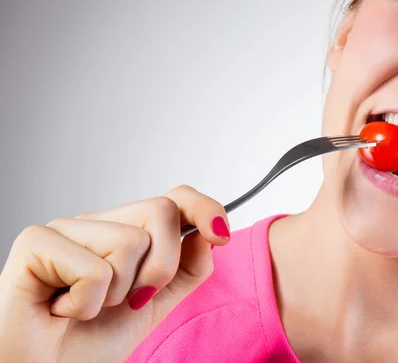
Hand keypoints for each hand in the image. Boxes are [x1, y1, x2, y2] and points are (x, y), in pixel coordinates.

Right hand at [0, 185, 229, 362]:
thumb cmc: (91, 340)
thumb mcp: (157, 303)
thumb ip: (187, 269)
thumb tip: (208, 233)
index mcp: (125, 230)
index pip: (173, 198)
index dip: (203, 208)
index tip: (220, 235)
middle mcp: (98, 222)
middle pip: (161, 210)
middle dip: (162, 267)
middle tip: (132, 299)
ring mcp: (66, 228)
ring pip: (131, 241)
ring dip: (118, 294)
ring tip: (87, 307)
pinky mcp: (36, 243)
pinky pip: (94, 269)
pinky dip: (85, 304)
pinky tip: (62, 310)